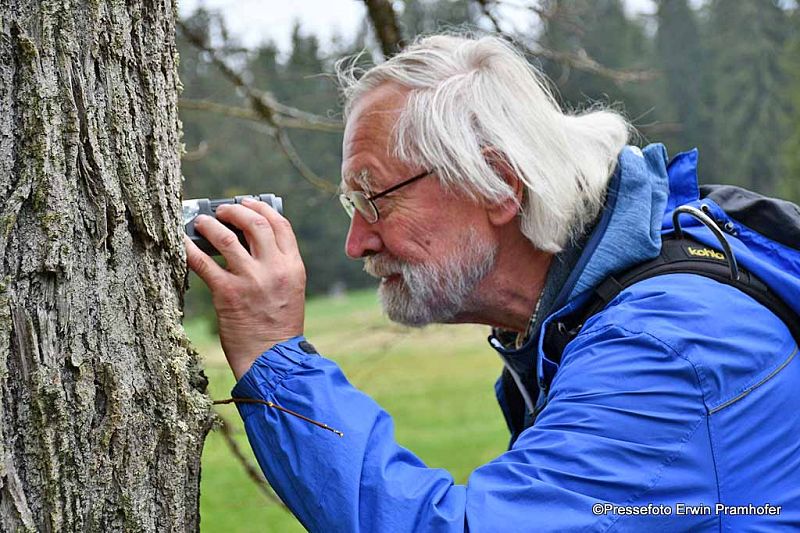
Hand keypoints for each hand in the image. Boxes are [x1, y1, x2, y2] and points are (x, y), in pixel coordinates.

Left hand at [185, 198, 305, 379]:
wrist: (272, 359)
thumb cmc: (278, 327)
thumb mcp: (289, 290)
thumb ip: (276, 265)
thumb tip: (247, 240)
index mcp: (293, 267)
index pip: (280, 225)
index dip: (261, 208)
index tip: (248, 202)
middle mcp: (274, 269)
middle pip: (254, 224)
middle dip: (234, 210)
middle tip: (221, 210)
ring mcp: (250, 280)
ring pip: (227, 238)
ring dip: (210, 225)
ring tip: (200, 222)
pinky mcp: (227, 294)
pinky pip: (203, 263)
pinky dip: (188, 249)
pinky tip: (180, 242)